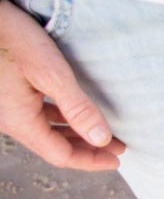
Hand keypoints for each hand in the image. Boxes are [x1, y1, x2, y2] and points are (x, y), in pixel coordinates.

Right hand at [0, 0, 124, 170]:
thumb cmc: (11, 38)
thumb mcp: (51, 73)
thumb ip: (77, 108)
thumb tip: (101, 139)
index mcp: (19, 120)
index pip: (61, 155)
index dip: (91, 161)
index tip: (117, 160)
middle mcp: (10, 119)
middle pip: (54, 146)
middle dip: (88, 149)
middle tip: (118, 147)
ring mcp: (8, 107)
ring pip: (47, 131)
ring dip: (76, 134)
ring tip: (104, 132)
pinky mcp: (8, 93)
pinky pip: (38, 115)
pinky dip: (62, 119)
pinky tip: (76, 113)